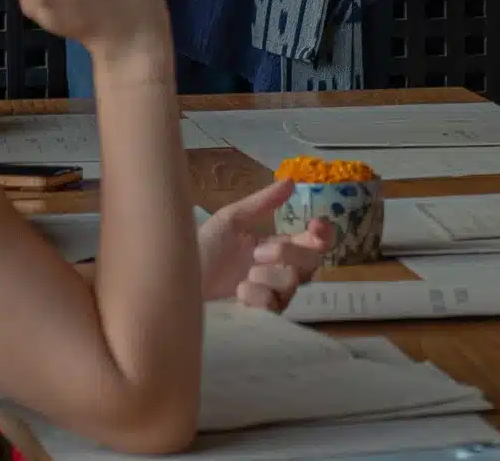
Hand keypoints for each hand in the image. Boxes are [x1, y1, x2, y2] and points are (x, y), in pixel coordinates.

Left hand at [198, 181, 335, 311]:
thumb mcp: (230, 220)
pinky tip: (239, 293)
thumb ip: (261, 203)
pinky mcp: (263, 317)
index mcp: (276, 246)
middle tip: (259, 252)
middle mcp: (281, 271)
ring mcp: (273, 295)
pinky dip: (258, 296)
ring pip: (293, 284)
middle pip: (311, 262)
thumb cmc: (203, 248)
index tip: (315, 224)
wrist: (177, 281)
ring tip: (242, 277)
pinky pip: (275, 305)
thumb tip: (291, 182)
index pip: (313, 241)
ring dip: (268, 276)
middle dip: (288, 254)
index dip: (323, 234)